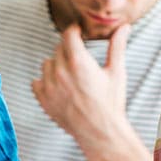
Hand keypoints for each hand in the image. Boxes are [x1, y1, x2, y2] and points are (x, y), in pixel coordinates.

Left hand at [32, 23, 130, 151]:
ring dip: (56, 65)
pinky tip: (59, 87)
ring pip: (47, 64)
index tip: (77, 32)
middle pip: (58, 48)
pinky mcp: (43, 99)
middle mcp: (61, 72)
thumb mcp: (116, 72)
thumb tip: (124, 27)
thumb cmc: (111, 103)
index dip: (74, 30)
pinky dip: (45, 81)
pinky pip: (37, 81)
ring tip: (71, 76)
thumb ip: (117, 47)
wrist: (101, 133)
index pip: (68, 34)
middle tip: (80, 60)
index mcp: (79, 62)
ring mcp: (49, 86)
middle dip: (69, 50)